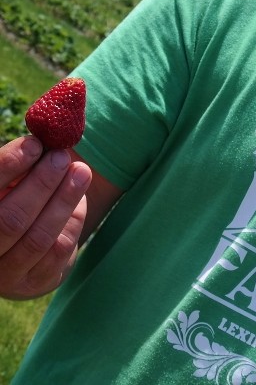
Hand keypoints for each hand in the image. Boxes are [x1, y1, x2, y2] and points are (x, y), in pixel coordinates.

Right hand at [0, 136, 91, 299]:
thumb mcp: (12, 186)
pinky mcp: (35, 282)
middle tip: (62, 157)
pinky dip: (72, 221)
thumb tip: (44, 138)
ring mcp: (6, 274)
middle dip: (40, 184)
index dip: (7, 165)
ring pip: (38, 237)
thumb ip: (20, 168)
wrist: (27, 253)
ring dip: (63, 200)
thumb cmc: (16, 205)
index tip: (35, 143)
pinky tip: (78, 200)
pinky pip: (59, 251)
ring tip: (81, 172)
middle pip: (10, 219)